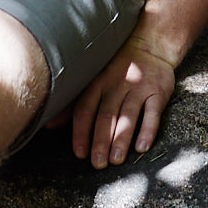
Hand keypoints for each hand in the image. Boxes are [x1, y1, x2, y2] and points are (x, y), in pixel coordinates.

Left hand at [70, 35, 177, 168]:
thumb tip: (49, 125)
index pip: (85, 108)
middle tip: (97, 163)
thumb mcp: (93, 79)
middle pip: (106, 115)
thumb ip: (73, 103)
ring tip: (116, 159)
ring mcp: (139, 88)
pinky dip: (148, 130)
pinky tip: (141, 147)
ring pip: (128, 116)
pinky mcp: (158, 92)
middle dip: (100, 141)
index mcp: (97, 81)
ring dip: (121, 139)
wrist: (150, 44)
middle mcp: (117, 84)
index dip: (81, 131)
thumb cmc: (116, 68)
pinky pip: (153, 113)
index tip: (80, 153)